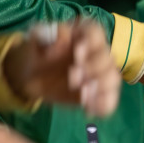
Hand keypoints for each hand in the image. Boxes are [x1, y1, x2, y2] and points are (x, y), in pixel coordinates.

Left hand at [3, 20, 120, 117]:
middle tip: (72, 77)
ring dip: (101, 87)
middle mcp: (96, 52)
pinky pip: (109, 100)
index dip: (91, 42)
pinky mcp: (96, 93)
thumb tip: (63, 36)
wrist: (30, 75)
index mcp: (82, 34)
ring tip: (82, 94)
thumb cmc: (36, 51)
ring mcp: (98, 74)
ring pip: (113, 78)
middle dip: (93, 69)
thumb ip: (44, 33)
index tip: (77, 53)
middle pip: (107, 58)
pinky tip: (88, 109)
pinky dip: (103, 105)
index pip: (96, 33)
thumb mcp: (35, 39)